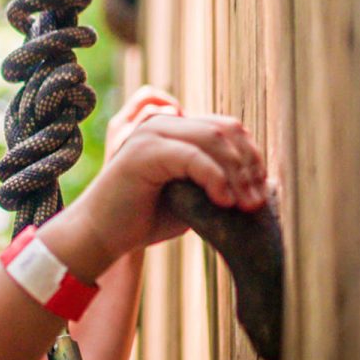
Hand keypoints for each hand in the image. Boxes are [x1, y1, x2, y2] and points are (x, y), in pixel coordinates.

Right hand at [89, 87, 268, 251]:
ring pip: (213, 137)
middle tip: (256, 201)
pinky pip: (193, 157)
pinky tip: (223, 202)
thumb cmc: (142, 219)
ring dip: (237, 173)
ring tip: (244, 205)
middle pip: (224, 128)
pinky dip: (216, 179)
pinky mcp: (143, 152)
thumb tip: (257, 183)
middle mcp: (161, 124)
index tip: (260, 191)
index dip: (251, 156)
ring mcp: (150, 134)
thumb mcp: (188, 196)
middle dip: (249, 163)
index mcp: (172, 129)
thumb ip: (213, 179)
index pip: (225, 127)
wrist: (100, 235)